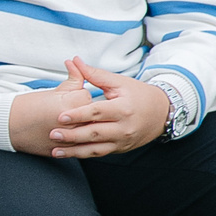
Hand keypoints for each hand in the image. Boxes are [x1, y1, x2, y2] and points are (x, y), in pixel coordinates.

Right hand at [6, 78, 95, 155]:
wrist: (7, 126)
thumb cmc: (25, 108)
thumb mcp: (51, 91)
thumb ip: (72, 80)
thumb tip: (79, 65)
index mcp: (65, 105)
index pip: (87, 96)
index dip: (81, 94)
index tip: (73, 96)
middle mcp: (69, 123)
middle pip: (91, 114)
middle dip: (85, 110)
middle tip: (73, 108)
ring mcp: (67, 139)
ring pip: (89, 131)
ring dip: (85, 126)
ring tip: (74, 122)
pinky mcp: (63, 151)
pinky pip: (82, 146)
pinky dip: (80, 140)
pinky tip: (73, 135)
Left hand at [43, 57, 170, 157]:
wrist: (162, 112)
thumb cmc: (139, 94)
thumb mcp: (119, 82)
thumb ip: (95, 74)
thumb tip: (74, 61)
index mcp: (123, 108)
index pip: (98, 112)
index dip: (79, 114)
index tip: (61, 116)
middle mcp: (124, 127)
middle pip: (95, 132)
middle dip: (73, 135)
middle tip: (53, 134)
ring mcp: (122, 140)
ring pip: (96, 148)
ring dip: (74, 150)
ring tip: (55, 150)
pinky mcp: (120, 148)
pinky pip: (100, 153)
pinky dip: (83, 154)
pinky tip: (68, 154)